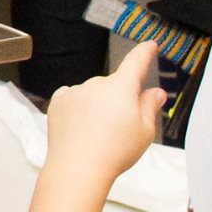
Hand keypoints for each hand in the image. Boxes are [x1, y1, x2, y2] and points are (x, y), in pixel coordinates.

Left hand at [43, 42, 166, 186]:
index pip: (135, 62)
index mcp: (121, 87)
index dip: (144, 52)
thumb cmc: (114, 151)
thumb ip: (150, 106)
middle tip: (122, 126)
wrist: (78, 167)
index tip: (149, 45)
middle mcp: (96, 84)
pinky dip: (78, 107)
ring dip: (97, 105)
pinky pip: (73, 98)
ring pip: (92, 93)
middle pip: (114, 85)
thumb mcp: (145, 130)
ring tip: (99, 133)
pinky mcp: (57, 102)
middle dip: (120, 99)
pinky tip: (82, 125)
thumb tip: (154, 92)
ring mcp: (74, 92)